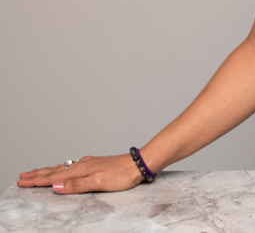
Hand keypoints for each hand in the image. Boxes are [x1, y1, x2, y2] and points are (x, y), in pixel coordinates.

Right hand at [17, 154, 144, 193]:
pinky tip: (62, 167)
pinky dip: (61, 168)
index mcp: (80, 170)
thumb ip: (76, 185)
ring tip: (35, 172)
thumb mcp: (98, 182)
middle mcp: (81, 164)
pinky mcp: (94, 164)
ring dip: (46, 170)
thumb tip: (54, 186)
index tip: (21, 181)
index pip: (52, 176)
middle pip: (54, 170)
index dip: (36, 180)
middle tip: (21, 176)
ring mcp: (88, 163)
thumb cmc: (121, 175)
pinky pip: (71, 166)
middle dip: (36, 174)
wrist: (138, 164)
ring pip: (61, 167)